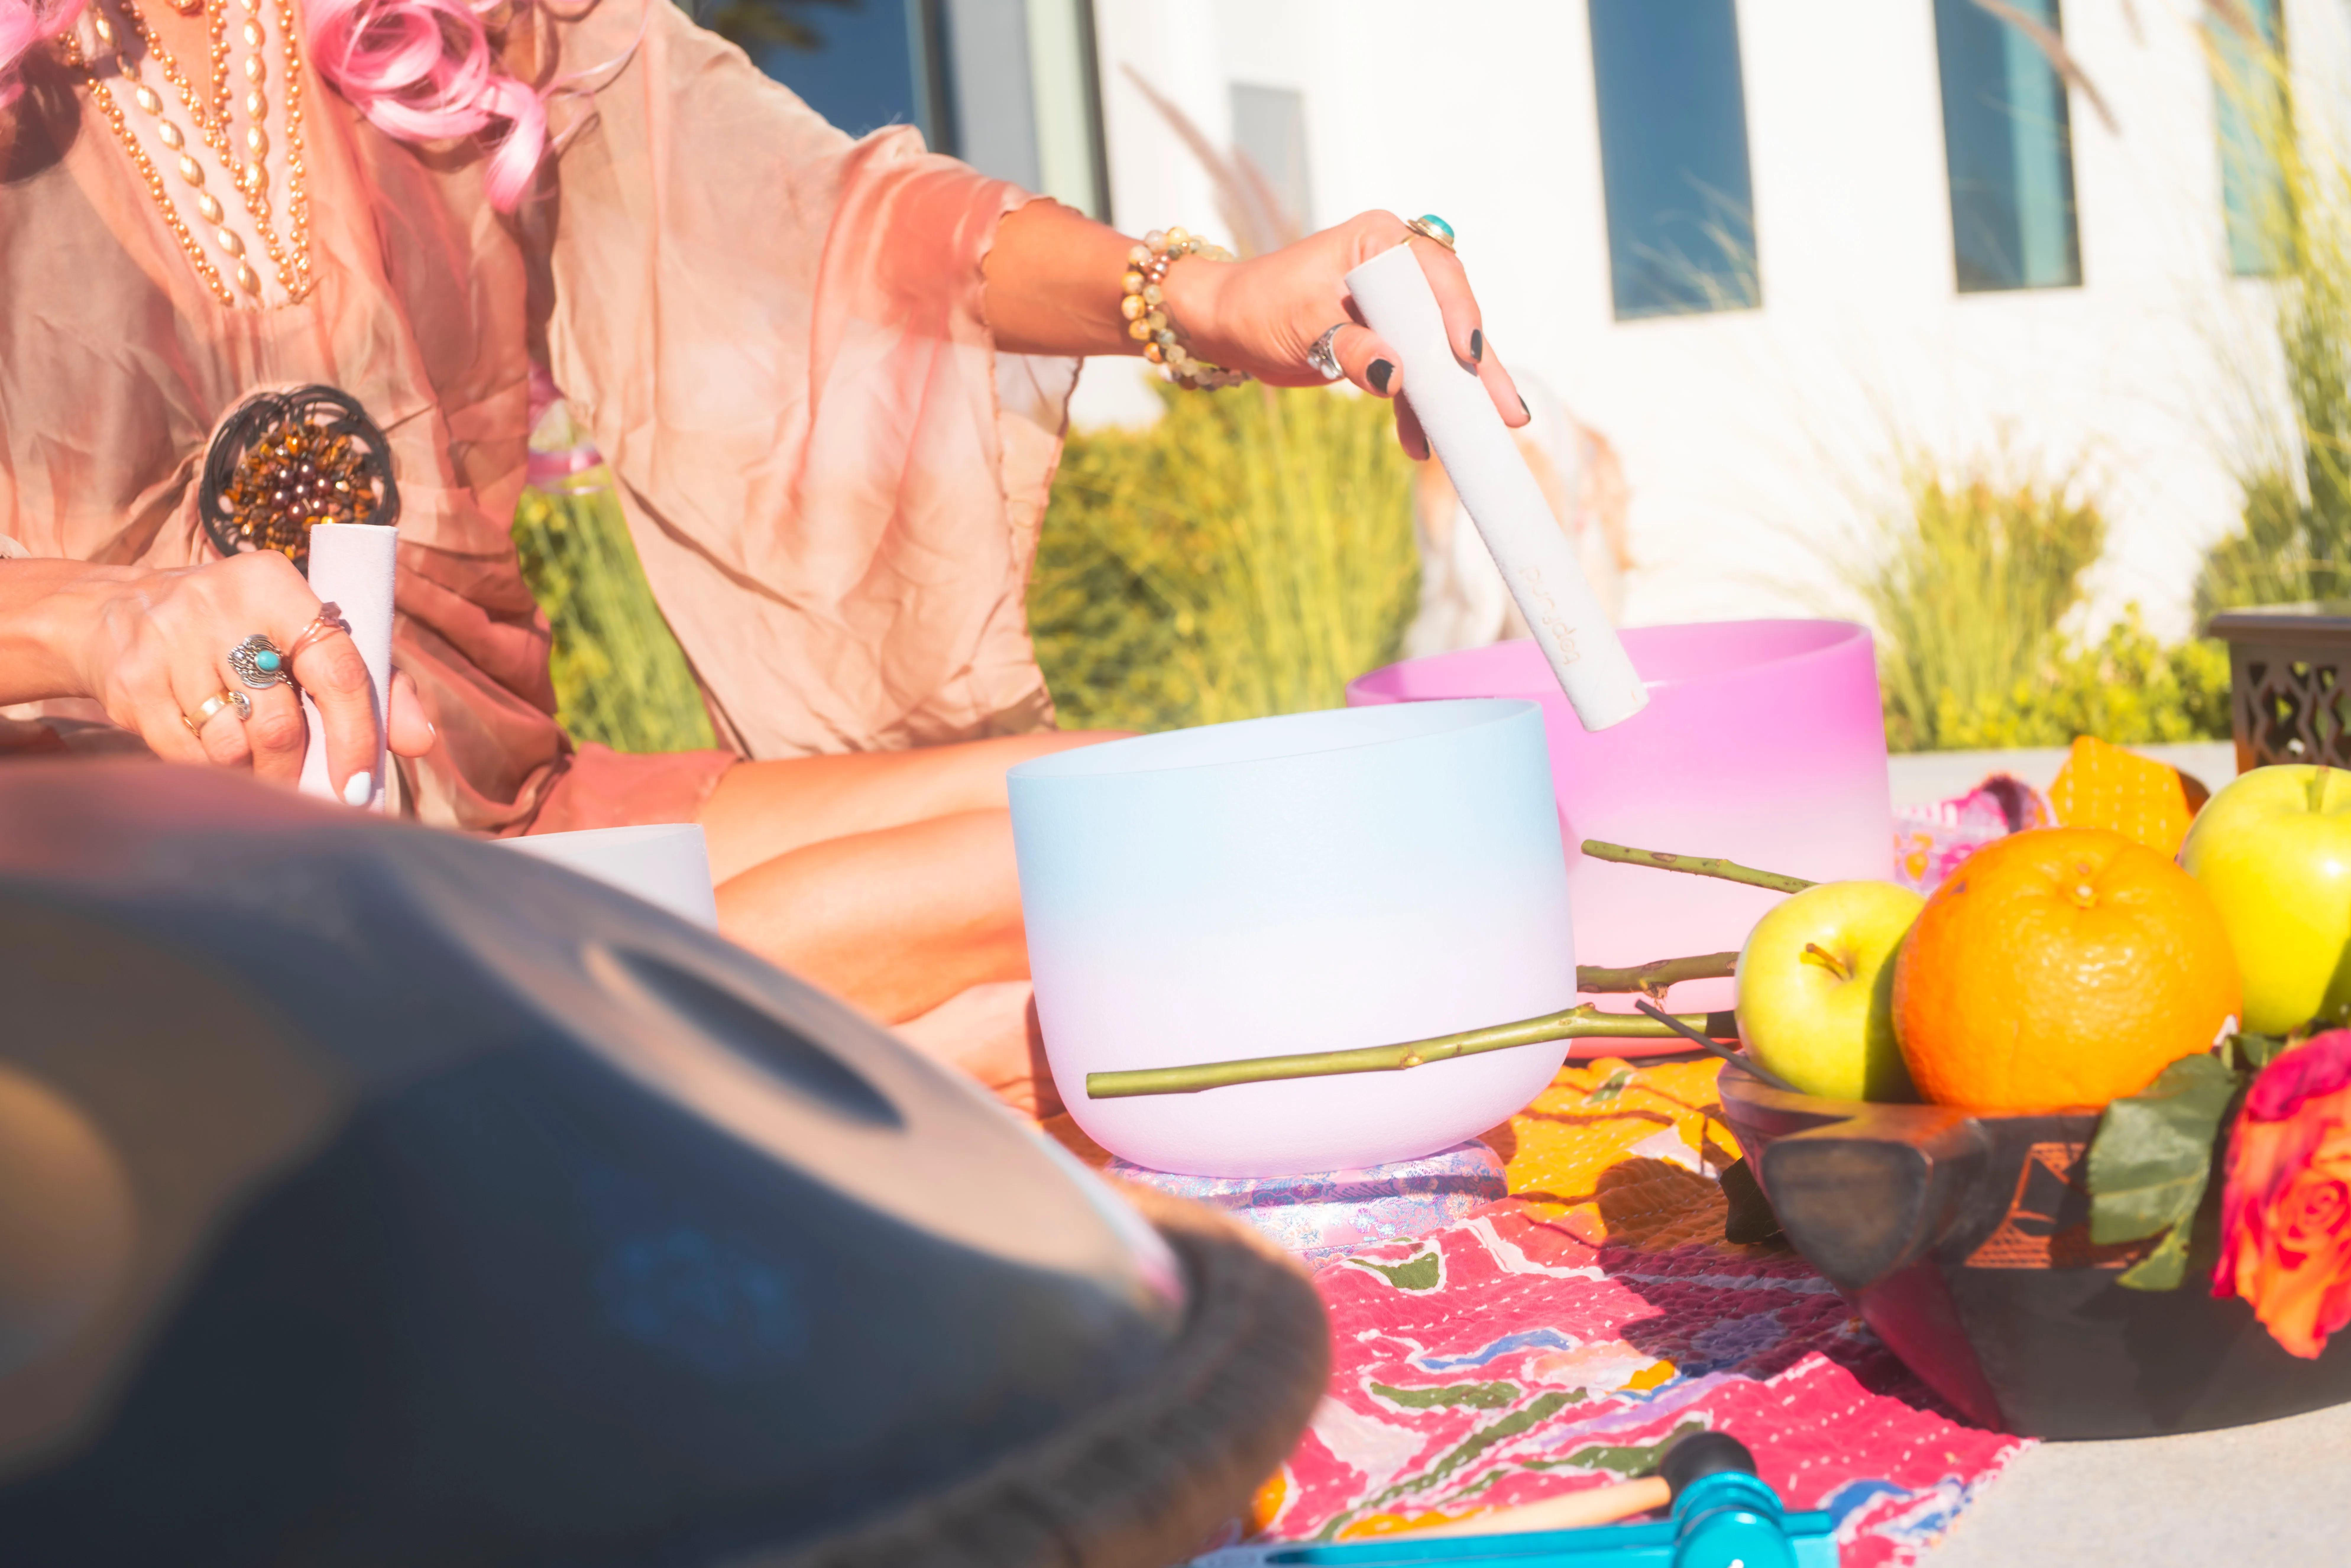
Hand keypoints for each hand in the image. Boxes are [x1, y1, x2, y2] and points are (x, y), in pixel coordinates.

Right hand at [60, 551, 432, 796]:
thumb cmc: (244, 632)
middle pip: (280, 724)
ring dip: (255, 773)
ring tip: (259, 765)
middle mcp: (217, 606)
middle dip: (299, 770)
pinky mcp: (132, 683)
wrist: (121, 612)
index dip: (357, 735)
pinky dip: (212, 770)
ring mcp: (167, 643)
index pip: (337, 670)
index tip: (361, 786)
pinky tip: (215, 755)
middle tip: (308, 788)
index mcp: (274, 584)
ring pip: (232, 747)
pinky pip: (187, 756)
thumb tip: (420, 741)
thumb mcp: (309, 637)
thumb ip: (376, 684)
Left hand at [1160, 210, 1529, 458]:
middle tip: (1507, 411)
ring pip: (1437, 350)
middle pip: (1449, 316)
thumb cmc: (1257, 308)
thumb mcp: (1302, 327)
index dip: (1458, 314)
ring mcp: (1394, 304)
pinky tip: (1419, 442)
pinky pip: (1413, 371)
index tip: (1468, 354)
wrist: (1228, 325)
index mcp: (1378, 241)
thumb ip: (1351, 348)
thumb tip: (1396, 376)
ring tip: (1480, 435)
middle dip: (1477, 367)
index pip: (1434, 273)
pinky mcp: (1386, 337)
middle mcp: (1395, 267)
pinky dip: (1416, 406)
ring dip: (1454, 396)